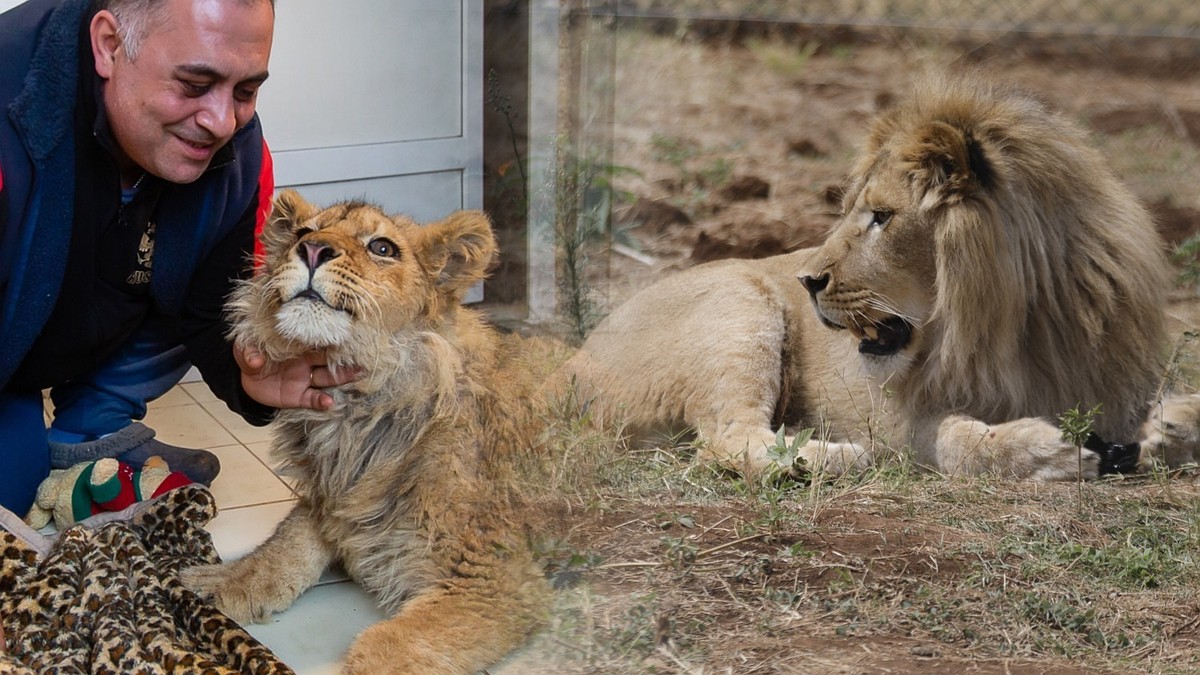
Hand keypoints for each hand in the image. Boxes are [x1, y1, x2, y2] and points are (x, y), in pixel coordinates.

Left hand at [234, 341, 361, 410]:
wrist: (244, 377)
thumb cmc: (250, 354)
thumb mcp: (244, 348)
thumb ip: (249, 352)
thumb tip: (256, 360)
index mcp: (296, 347)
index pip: (317, 341)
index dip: (330, 337)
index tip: (346, 333)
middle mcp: (306, 362)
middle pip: (329, 359)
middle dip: (345, 357)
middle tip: (362, 354)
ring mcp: (304, 379)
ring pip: (327, 378)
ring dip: (342, 377)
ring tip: (357, 374)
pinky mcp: (298, 396)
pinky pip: (313, 399)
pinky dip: (322, 402)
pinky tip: (329, 403)